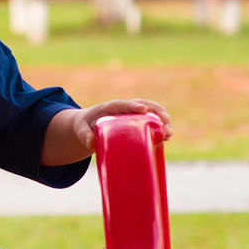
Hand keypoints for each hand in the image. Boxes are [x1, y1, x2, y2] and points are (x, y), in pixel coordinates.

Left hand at [41, 98, 170, 165]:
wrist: (86, 124)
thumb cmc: (83, 125)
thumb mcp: (79, 129)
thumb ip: (83, 135)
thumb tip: (90, 145)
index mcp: (109, 107)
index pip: (121, 104)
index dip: (132, 105)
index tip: (143, 109)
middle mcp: (123, 108)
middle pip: (143, 105)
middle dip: (156, 114)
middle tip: (165, 128)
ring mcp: (132, 114)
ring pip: (151, 112)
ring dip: (162, 120)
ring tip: (169, 135)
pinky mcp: (136, 122)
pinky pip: (151, 120)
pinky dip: (160, 126)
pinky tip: (167, 137)